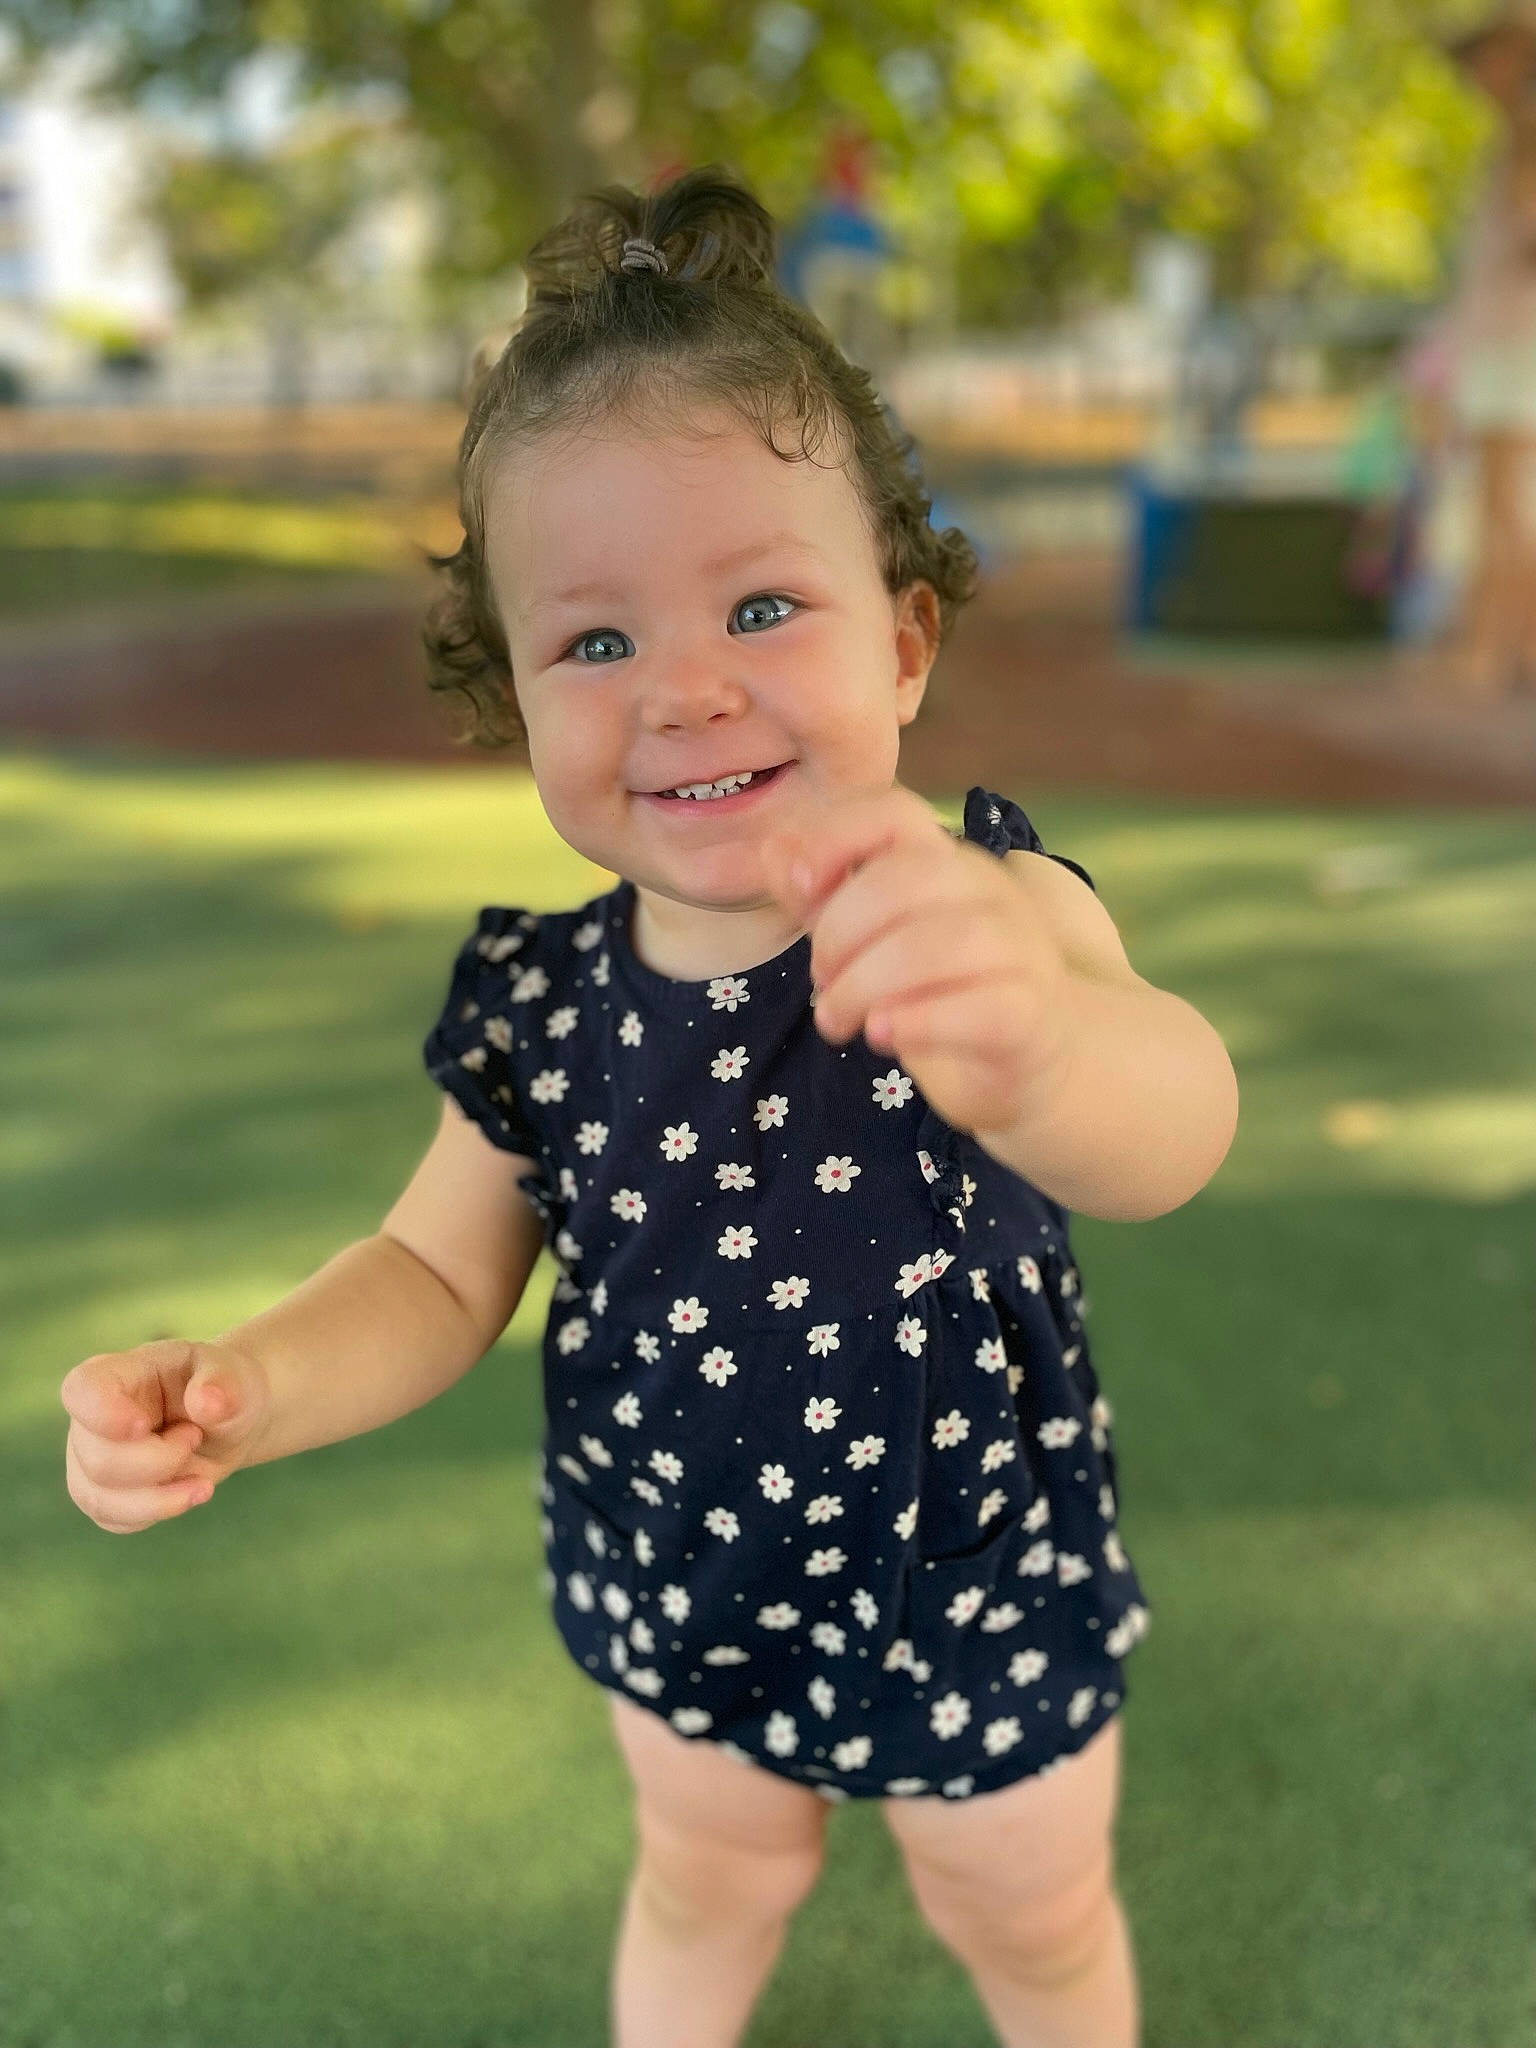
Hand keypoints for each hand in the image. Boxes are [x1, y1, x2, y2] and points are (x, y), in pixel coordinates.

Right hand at [61, 1337, 272, 1533]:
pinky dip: (159, 1511)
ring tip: (203, 1479)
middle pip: (99, 1459)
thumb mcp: (234, 1377)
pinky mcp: (104, 1496)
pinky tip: (191, 1492)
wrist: (230, 1422)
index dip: (104, 1414)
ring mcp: (91, 1459)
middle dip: (161, 1461)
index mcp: (119, 1374)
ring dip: (160, 1497)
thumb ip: (223, 1384)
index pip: (82, 1390)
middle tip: (195, 1437)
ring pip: (99, 1498)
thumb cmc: (224, 1389)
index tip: (143, 1425)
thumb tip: (207, 1402)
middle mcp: (93, 1418)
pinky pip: (115, 1520)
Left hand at [759, 785, 1075, 1138]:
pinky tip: (883, 1035)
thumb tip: (773, 851)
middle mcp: (988, 890)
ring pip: (940, 944)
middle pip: (908, 877)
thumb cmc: (943, 990)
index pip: (894, 811)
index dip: (833, 836)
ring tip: (836, 1020)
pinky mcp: (1030, 1013)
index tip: (799, 888)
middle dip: (840, 932)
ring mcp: (1019, 949)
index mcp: (944, 859)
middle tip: (820, 982)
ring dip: (866, 985)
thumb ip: (821, 896)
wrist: (1032, 1060)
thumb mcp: (871, 938)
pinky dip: (918, 1022)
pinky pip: (979, 1007)